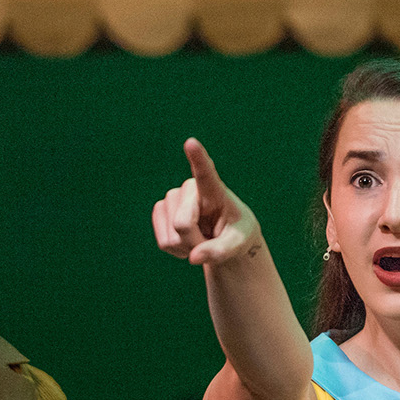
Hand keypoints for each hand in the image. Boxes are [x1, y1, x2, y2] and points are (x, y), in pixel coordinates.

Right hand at [152, 138, 264, 267]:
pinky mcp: (160, 211)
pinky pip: (163, 241)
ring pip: (171, 235)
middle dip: (194, 241)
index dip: (197, 158)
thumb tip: (194, 257)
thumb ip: (220, 252)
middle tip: (210, 240)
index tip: (191, 142)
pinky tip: (187, 241)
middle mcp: (191, 189)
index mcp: (216, 191)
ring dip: (186, 246)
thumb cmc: (237, 235)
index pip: (206, 173)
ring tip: (200, 238)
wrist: (223, 237)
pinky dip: (176, 249)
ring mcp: (173, 198)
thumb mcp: (239, 245)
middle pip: (182, 223)